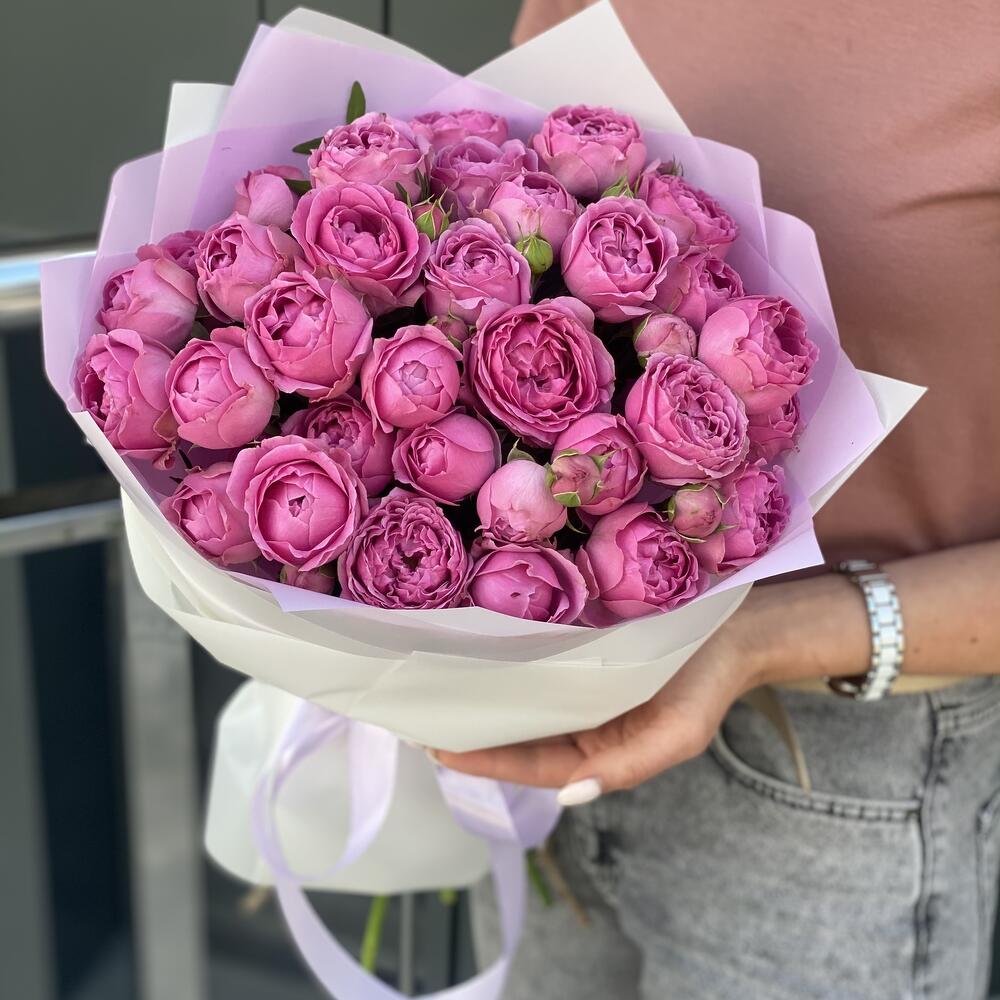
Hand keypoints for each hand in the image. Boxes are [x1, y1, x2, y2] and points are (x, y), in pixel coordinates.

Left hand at [434, 619, 759, 805]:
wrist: (732, 626)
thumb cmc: (706, 681)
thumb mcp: (679, 734)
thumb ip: (626, 767)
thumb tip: (569, 793)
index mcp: (601, 750)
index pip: (532, 763)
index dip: (485, 760)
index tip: (437, 748)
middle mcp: (582, 723)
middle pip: (519, 735)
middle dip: (472, 733)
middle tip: (418, 719)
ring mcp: (579, 689)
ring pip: (522, 703)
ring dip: (483, 701)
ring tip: (437, 692)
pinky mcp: (580, 654)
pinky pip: (536, 667)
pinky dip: (507, 668)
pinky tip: (477, 657)